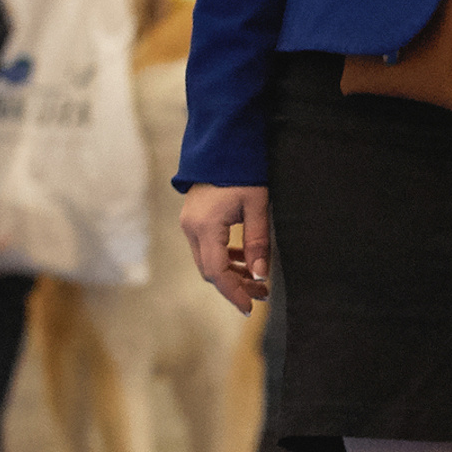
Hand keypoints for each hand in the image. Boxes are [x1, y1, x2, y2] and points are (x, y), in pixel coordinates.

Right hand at [178, 184, 271, 313]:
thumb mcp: (257, 206)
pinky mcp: (195, 219)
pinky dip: (225, 257)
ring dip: (231, 272)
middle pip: (210, 270)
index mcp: (204, 227)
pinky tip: (245, 259)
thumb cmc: (243, 171)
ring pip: (208, 261)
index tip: (251, 307)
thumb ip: (258, 242)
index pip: (216, 272)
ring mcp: (190, 224)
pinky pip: (208, 248)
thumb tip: (260, 276)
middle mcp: (191, 229)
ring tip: (258, 281)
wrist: (223, 143)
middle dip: (235, 285)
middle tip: (262, 294)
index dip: (233, 292)